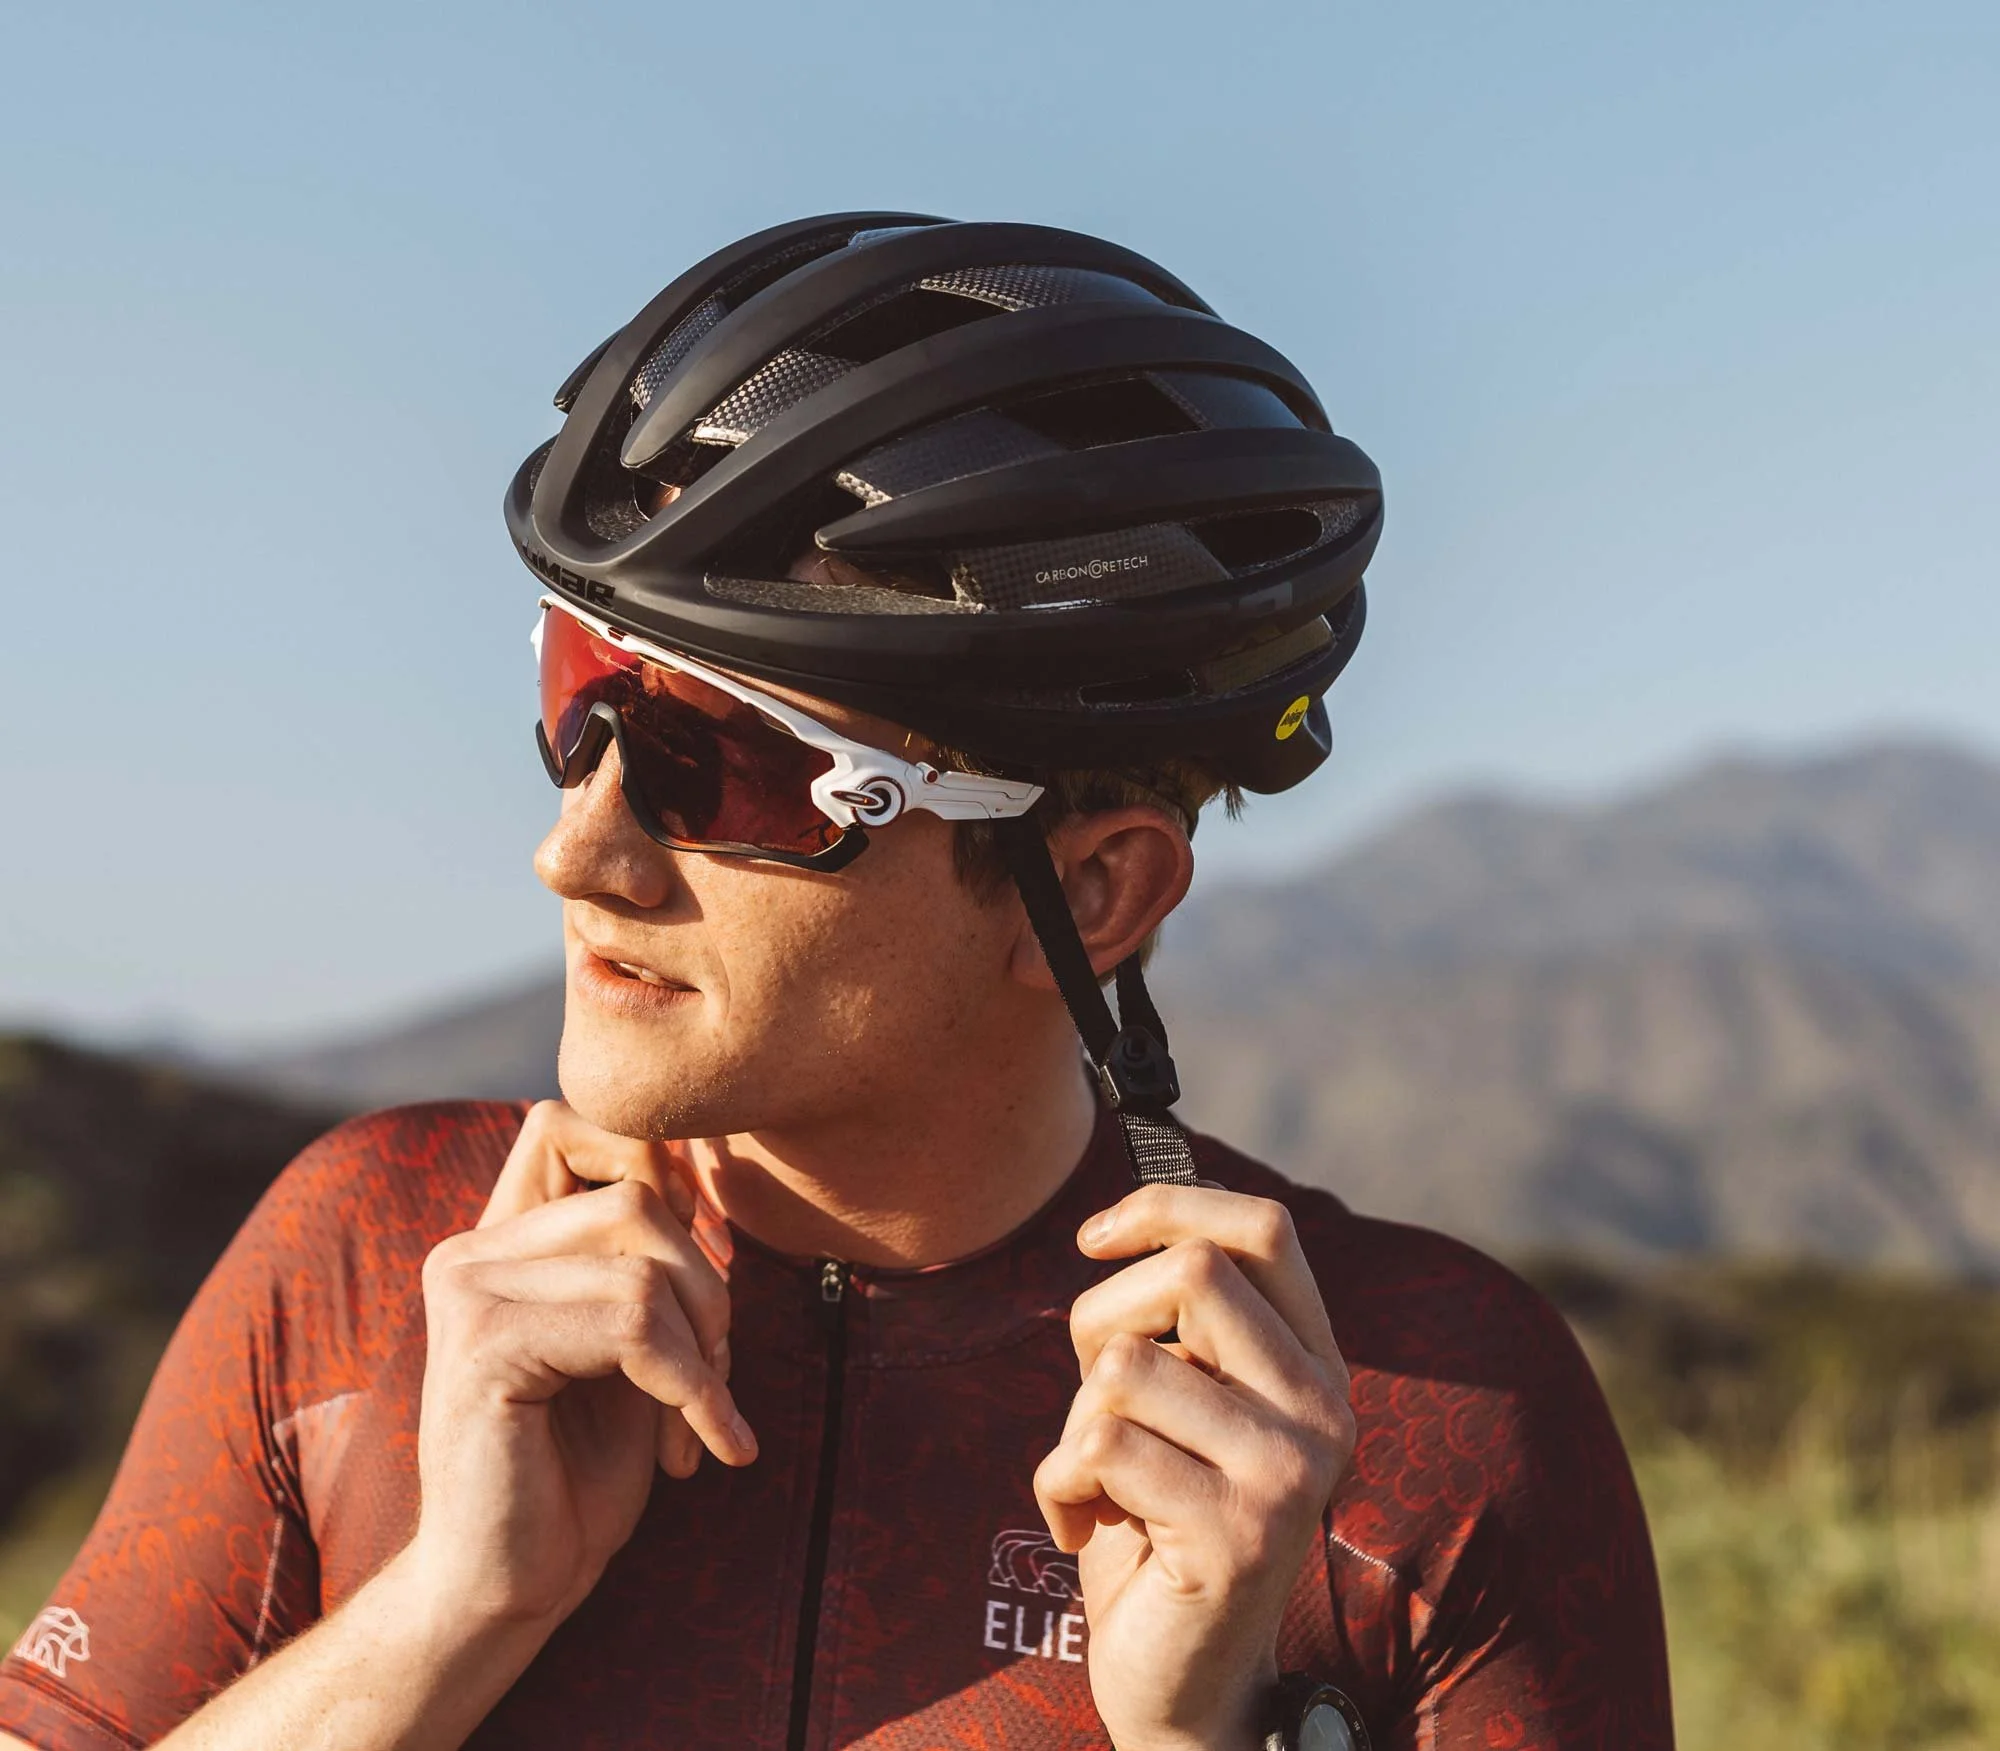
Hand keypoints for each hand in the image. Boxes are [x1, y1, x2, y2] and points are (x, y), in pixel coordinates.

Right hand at [405, 1101, 754, 1633]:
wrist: (505, 1588)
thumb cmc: (576, 1472)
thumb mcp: (631, 1344)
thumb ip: (645, 1257)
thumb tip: (704, 1167)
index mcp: (500, 1242)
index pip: (574, 1123)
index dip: (656, 1169)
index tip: (698, 1274)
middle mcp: (470, 1252)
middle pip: (638, 1195)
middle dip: (707, 1287)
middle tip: (712, 1378)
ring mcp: (467, 1292)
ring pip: (644, 1265)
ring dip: (702, 1351)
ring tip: (697, 1423)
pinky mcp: (484, 1346)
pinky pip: (632, 1326)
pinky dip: (692, 1390)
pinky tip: (700, 1452)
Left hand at [1034, 1186, 1354, 1750]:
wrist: (1183, 1686)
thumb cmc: (1153, 1522)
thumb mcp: (1171, 1402)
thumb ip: (1169, 1325)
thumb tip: (1121, 1225)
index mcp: (1312, 1362)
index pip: (1262, 1228)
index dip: (1166, 1205)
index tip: (1094, 1239)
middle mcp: (1322, 1408)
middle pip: (1191, 1271)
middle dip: (1100, 1320)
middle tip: (1095, 1402)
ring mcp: (1289, 1472)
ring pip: (1126, 1363)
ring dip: (1074, 1423)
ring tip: (1099, 1481)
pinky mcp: (1239, 1533)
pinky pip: (1100, 1446)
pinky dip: (1059, 1484)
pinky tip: (1087, 1529)